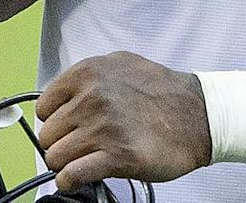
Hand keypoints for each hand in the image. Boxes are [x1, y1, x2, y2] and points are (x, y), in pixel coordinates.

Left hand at [37, 51, 210, 190]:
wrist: (200, 115)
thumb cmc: (163, 93)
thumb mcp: (122, 65)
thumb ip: (89, 77)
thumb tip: (61, 97)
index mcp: (90, 72)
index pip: (44, 106)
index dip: (57, 120)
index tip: (71, 126)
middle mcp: (92, 97)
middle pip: (48, 135)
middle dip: (62, 143)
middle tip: (83, 145)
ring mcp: (103, 128)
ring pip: (54, 157)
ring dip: (68, 163)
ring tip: (88, 159)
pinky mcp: (115, 156)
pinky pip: (70, 176)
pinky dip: (70, 181)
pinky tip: (82, 176)